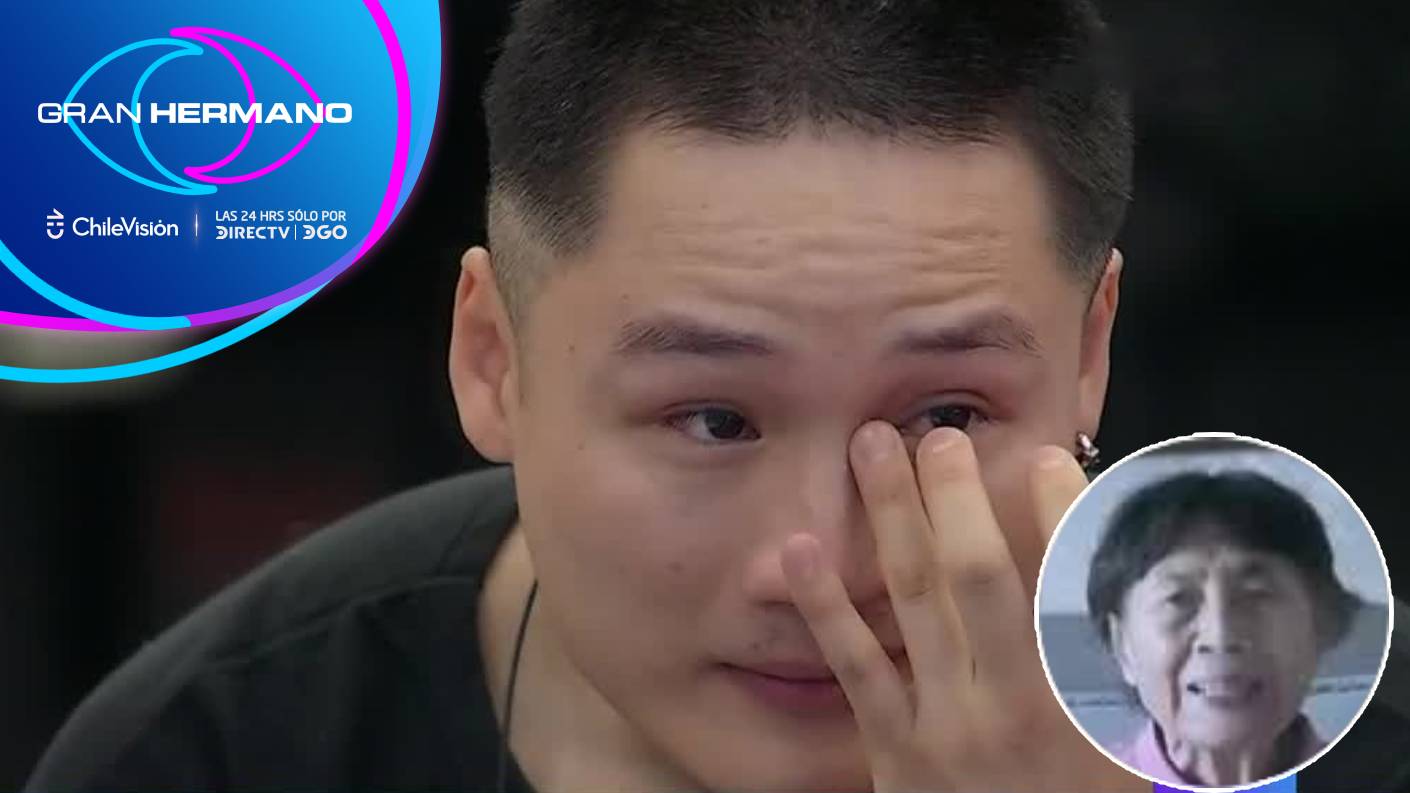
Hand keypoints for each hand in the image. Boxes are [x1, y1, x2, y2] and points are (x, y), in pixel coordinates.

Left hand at [780, 422, 1144, 792]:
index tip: (1045, 457)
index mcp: (1088, 701)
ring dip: (892, 515)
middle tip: (939, 433)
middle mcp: (1016, 703)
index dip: (1061, 514)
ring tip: (872, 445)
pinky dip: (823, 604)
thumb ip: (1126, 668)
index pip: (1075, 584)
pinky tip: (798, 549)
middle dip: (958, 495)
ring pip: (915, 598)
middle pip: (982, 574)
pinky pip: (854, 664)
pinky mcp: (895, 747)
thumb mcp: (1134, 749)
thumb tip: (1115, 575)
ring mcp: (948, 723)